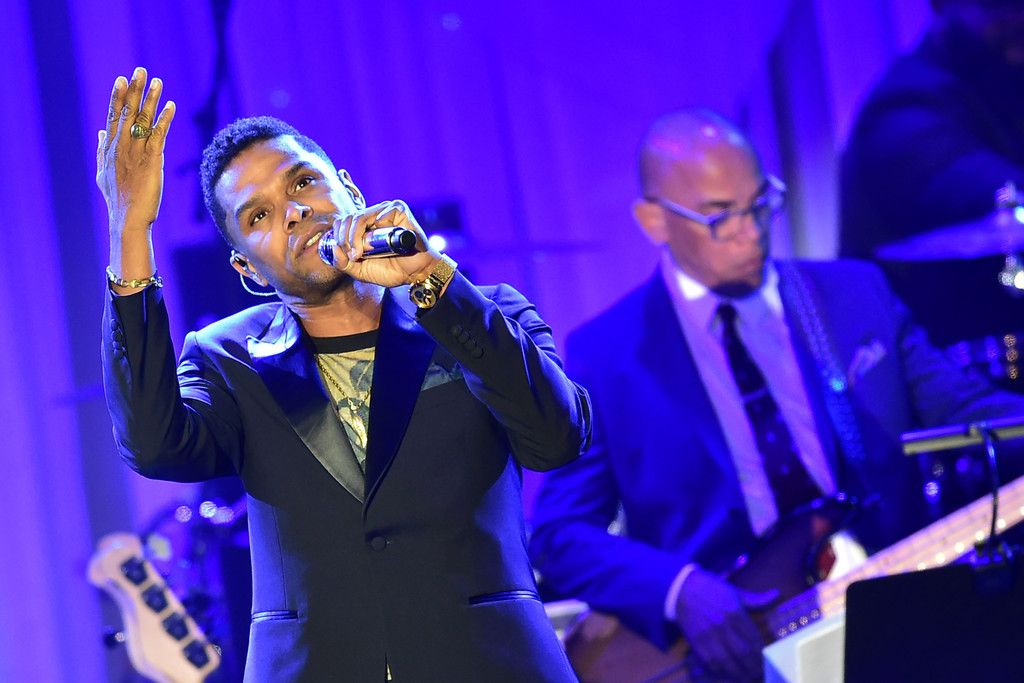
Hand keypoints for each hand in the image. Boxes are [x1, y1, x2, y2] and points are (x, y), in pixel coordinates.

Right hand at [96, 67, 175, 233]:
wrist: (128, 220)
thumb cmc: (118, 199)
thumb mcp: (104, 172)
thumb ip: (102, 150)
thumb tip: (100, 132)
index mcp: (110, 148)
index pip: (114, 116)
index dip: (118, 97)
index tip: (121, 79)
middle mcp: (121, 146)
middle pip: (127, 112)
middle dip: (134, 90)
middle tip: (140, 70)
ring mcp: (136, 152)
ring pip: (143, 120)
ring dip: (151, 99)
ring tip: (157, 80)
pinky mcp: (152, 161)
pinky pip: (159, 135)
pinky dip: (164, 119)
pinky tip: (170, 106)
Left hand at [330, 200, 440, 287]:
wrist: (415, 273)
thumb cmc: (391, 270)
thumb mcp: (360, 270)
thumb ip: (343, 262)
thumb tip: (334, 248)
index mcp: (363, 226)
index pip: (342, 222)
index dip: (338, 238)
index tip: (347, 256)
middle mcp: (373, 215)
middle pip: (348, 219)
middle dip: (345, 239)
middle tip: (353, 256)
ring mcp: (385, 211)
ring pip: (360, 216)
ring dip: (356, 236)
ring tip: (361, 252)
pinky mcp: (399, 210)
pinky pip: (383, 213)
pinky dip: (379, 226)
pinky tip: (383, 240)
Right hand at [675, 568, 775, 682]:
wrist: (681, 589)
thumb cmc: (710, 589)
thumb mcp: (734, 591)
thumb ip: (756, 599)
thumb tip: (776, 595)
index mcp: (734, 612)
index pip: (753, 639)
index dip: (762, 654)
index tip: (768, 662)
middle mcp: (722, 625)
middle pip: (743, 653)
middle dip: (754, 667)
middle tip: (761, 674)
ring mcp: (708, 635)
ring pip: (727, 661)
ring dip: (738, 673)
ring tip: (747, 678)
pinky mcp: (696, 642)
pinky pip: (710, 662)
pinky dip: (720, 671)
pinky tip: (728, 673)